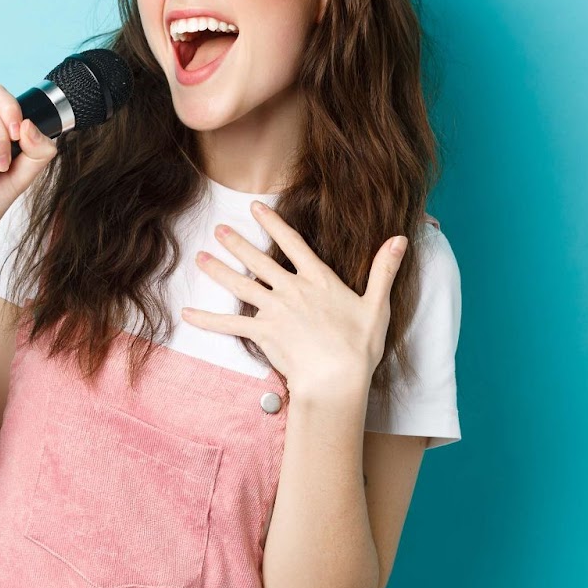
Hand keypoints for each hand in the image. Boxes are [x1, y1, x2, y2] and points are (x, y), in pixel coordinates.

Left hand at [180, 200, 408, 399]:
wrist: (336, 380)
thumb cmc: (359, 347)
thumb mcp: (376, 305)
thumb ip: (384, 269)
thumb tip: (400, 239)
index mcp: (318, 279)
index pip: (293, 243)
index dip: (273, 224)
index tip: (256, 208)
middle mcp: (292, 289)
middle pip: (259, 260)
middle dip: (238, 243)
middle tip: (219, 229)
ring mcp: (274, 310)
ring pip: (240, 285)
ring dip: (219, 270)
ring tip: (201, 257)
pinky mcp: (262, 333)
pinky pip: (229, 324)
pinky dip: (207, 319)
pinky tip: (187, 313)